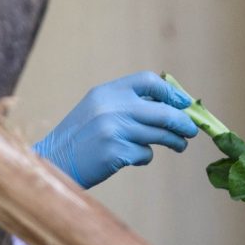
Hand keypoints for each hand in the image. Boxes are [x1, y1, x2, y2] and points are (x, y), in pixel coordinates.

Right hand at [33, 71, 197, 187]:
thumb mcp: (97, 109)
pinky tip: (135, 158)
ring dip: (174, 141)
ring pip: (159, 134)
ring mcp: (114, 130)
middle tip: (191, 130)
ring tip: (180, 145)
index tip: (183, 103)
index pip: (148, 81)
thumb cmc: (80, 137)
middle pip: (162, 111)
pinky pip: (146, 154)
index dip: (170, 92)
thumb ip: (126, 104)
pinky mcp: (116, 153)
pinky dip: (145, 157)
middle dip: (182, 121)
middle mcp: (111, 107)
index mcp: (106, 92)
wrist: (53, 162)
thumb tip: (171, 105)